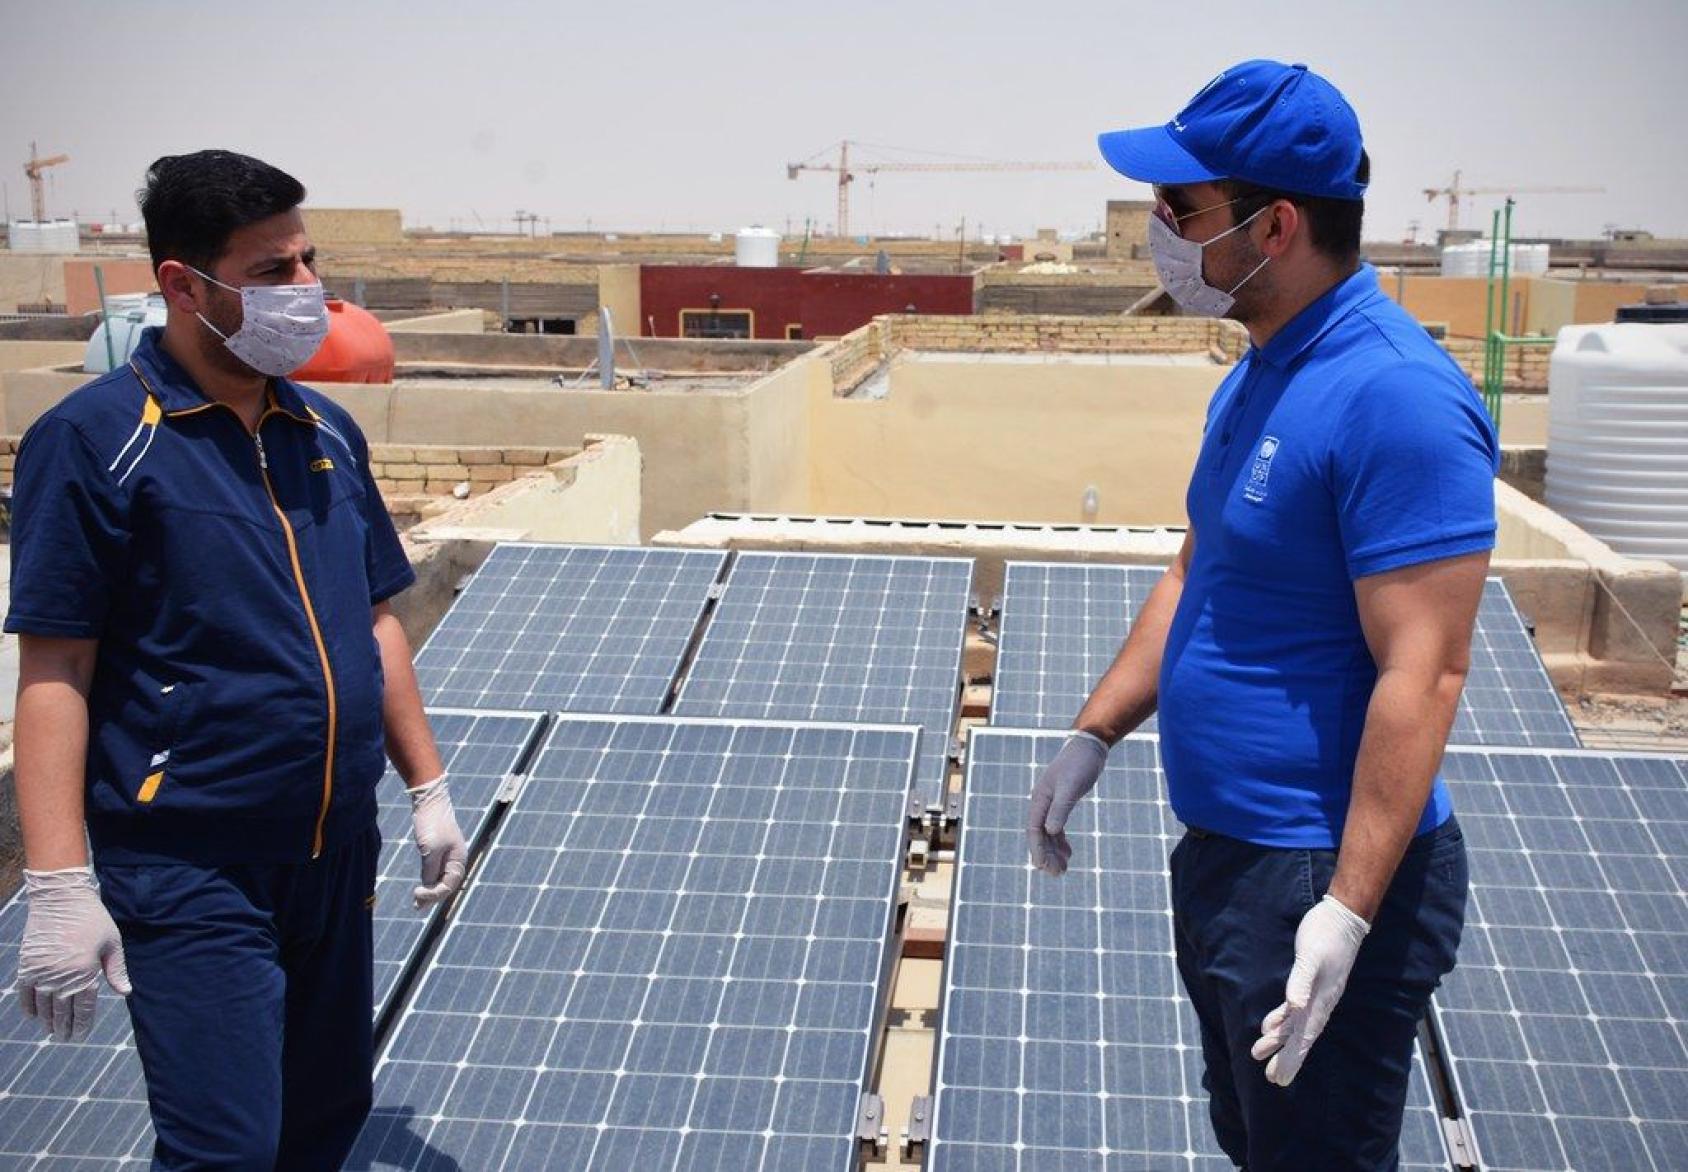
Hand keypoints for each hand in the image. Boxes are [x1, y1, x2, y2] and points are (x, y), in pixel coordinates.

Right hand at [15, 867, 130, 1041]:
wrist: (60, 898)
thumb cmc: (92, 919)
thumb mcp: (112, 942)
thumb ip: (117, 969)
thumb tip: (125, 992)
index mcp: (85, 972)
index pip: (83, 1008)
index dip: (82, 1024)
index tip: (80, 1036)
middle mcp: (62, 976)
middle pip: (62, 1010)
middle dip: (64, 1027)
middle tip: (66, 1038)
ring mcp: (42, 972)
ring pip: (43, 1005)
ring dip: (47, 1020)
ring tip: (52, 1030)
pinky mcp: (27, 966)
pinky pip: (26, 993)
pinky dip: (29, 1006)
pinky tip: (33, 1015)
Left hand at [409, 775, 466, 908]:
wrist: (429, 801)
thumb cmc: (432, 824)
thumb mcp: (430, 850)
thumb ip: (430, 871)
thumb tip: (428, 888)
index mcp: (458, 860)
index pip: (448, 886)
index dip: (433, 895)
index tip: (416, 894)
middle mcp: (456, 860)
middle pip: (446, 886)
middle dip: (432, 897)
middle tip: (416, 906)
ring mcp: (448, 855)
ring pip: (441, 880)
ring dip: (430, 892)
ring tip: (417, 903)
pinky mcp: (439, 850)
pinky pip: (436, 872)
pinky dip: (429, 881)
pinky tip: (421, 886)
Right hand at [1025, 732, 1108, 875]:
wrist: (1089, 747)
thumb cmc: (1079, 765)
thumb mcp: (1071, 787)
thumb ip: (1061, 809)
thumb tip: (1050, 831)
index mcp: (1040, 799)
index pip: (1034, 830)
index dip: (1037, 849)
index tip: (1041, 867)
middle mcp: (1042, 803)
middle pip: (1040, 835)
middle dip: (1046, 855)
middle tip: (1056, 874)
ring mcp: (1052, 803)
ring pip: (1048, 833)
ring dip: (1054, 852)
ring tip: (1062, 870)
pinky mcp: (1063, 803)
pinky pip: (1057, 827)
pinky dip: (1061, 841)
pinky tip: (1068, 853)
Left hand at [1250, 893, 1369, 1085]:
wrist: (1341, 917)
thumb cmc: (1326, 936)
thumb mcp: (1311, 957)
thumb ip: (1301, 982)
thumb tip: (1295, 1008)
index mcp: (1321, 1002)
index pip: (1304, 1038)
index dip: (1292, 1058)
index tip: (1280, 1078)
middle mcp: (1319, 1002)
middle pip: (1301, 1037)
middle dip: (1287, 1058)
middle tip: (1272, 1079)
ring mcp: (1315, 994)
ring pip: (1296, 1024)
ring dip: (1279, 1040)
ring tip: (1259, 1055)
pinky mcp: (1309, 981)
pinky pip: (1294, 1007)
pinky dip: (1281, 1018)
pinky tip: (1269, 1026)